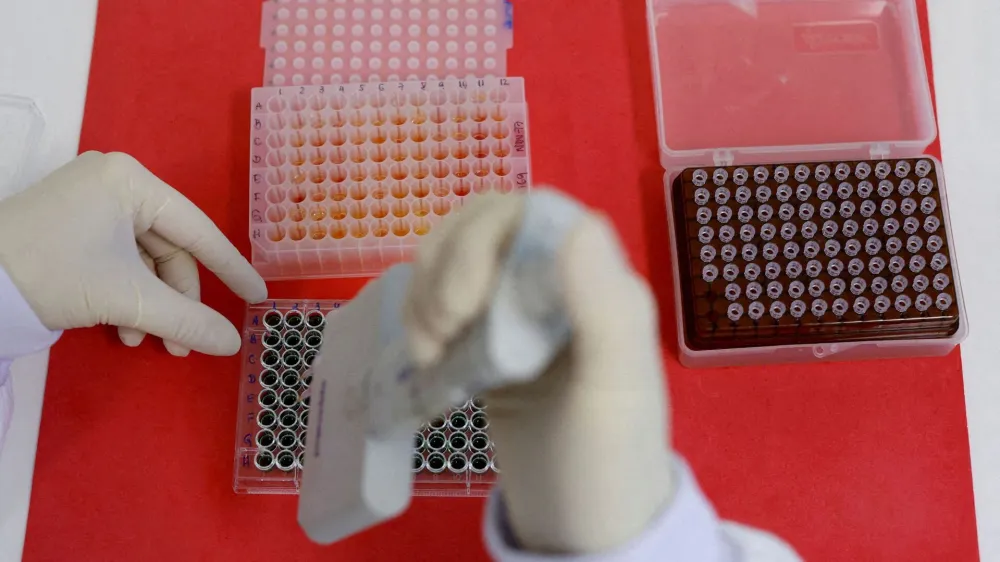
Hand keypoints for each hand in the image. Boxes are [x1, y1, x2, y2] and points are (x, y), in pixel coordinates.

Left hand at [0, 152, 266, 355]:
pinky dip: (125, 294)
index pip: (197, 229)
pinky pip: (117, 258)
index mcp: (131, 181)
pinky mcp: (71, 221)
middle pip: (169, 249)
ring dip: (150, 304)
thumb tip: (233, 344)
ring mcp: (90, 200)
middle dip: (176, 300)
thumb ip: (188, 320)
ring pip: (144, 260)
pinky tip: (121, 327)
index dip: (231, 268)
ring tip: (142, 341)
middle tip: (185, 343)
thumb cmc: (53, 272)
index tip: (257, 296)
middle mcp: (114, 181)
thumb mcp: (127, 298)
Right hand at [403, 190, 672, 553]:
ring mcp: (519, 315)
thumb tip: (580, 222)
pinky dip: (423, 320)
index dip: (482, 239)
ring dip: (428, 294)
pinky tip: (428, 360)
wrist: (580, 528)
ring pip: (456, 261)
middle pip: (484, 229)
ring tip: (430, 353)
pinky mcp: (489, 345)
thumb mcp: (614, 387)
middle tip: (441, 333)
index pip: (530, 215)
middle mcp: (558, 286)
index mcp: (598, 281)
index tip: (463, 304)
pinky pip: (444, 303)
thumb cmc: (607, 460)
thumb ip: (605, 306)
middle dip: (446, 267)